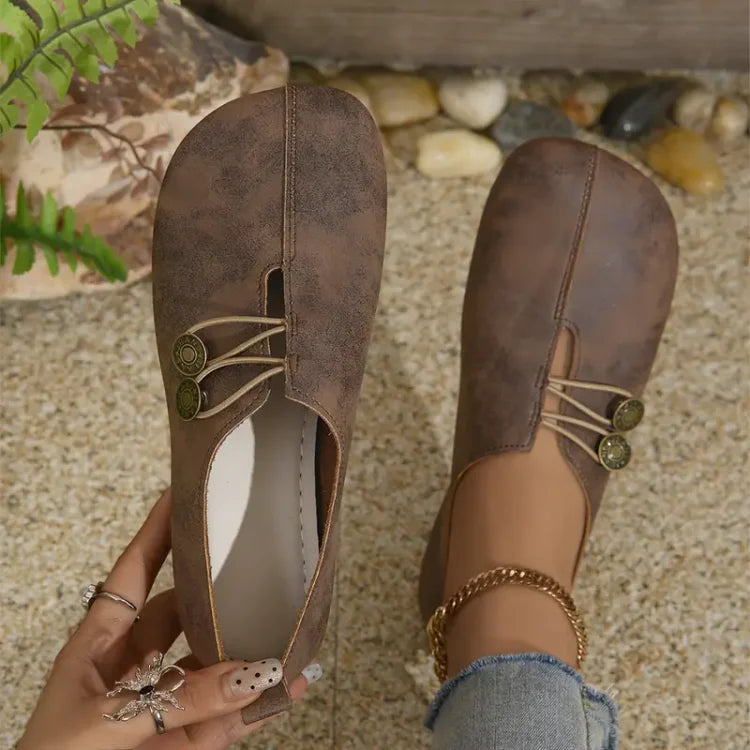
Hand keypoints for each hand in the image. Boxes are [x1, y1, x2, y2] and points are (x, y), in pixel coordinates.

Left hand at [19, 490, 316, 748]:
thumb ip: (178, 701)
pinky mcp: (189, 740)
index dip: (156, 532)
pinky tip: (291, 684)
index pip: (133, 572)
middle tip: (252, 554)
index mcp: (99, 646)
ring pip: (217, 661)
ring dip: (251, 644)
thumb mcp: (104, 725)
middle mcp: (138, 666)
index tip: (180, 494)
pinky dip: (264, 701)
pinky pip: (233, 714)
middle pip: (186, 610)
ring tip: (287, 619)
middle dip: (217, 585)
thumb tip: (248, 674)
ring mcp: (167, 703)